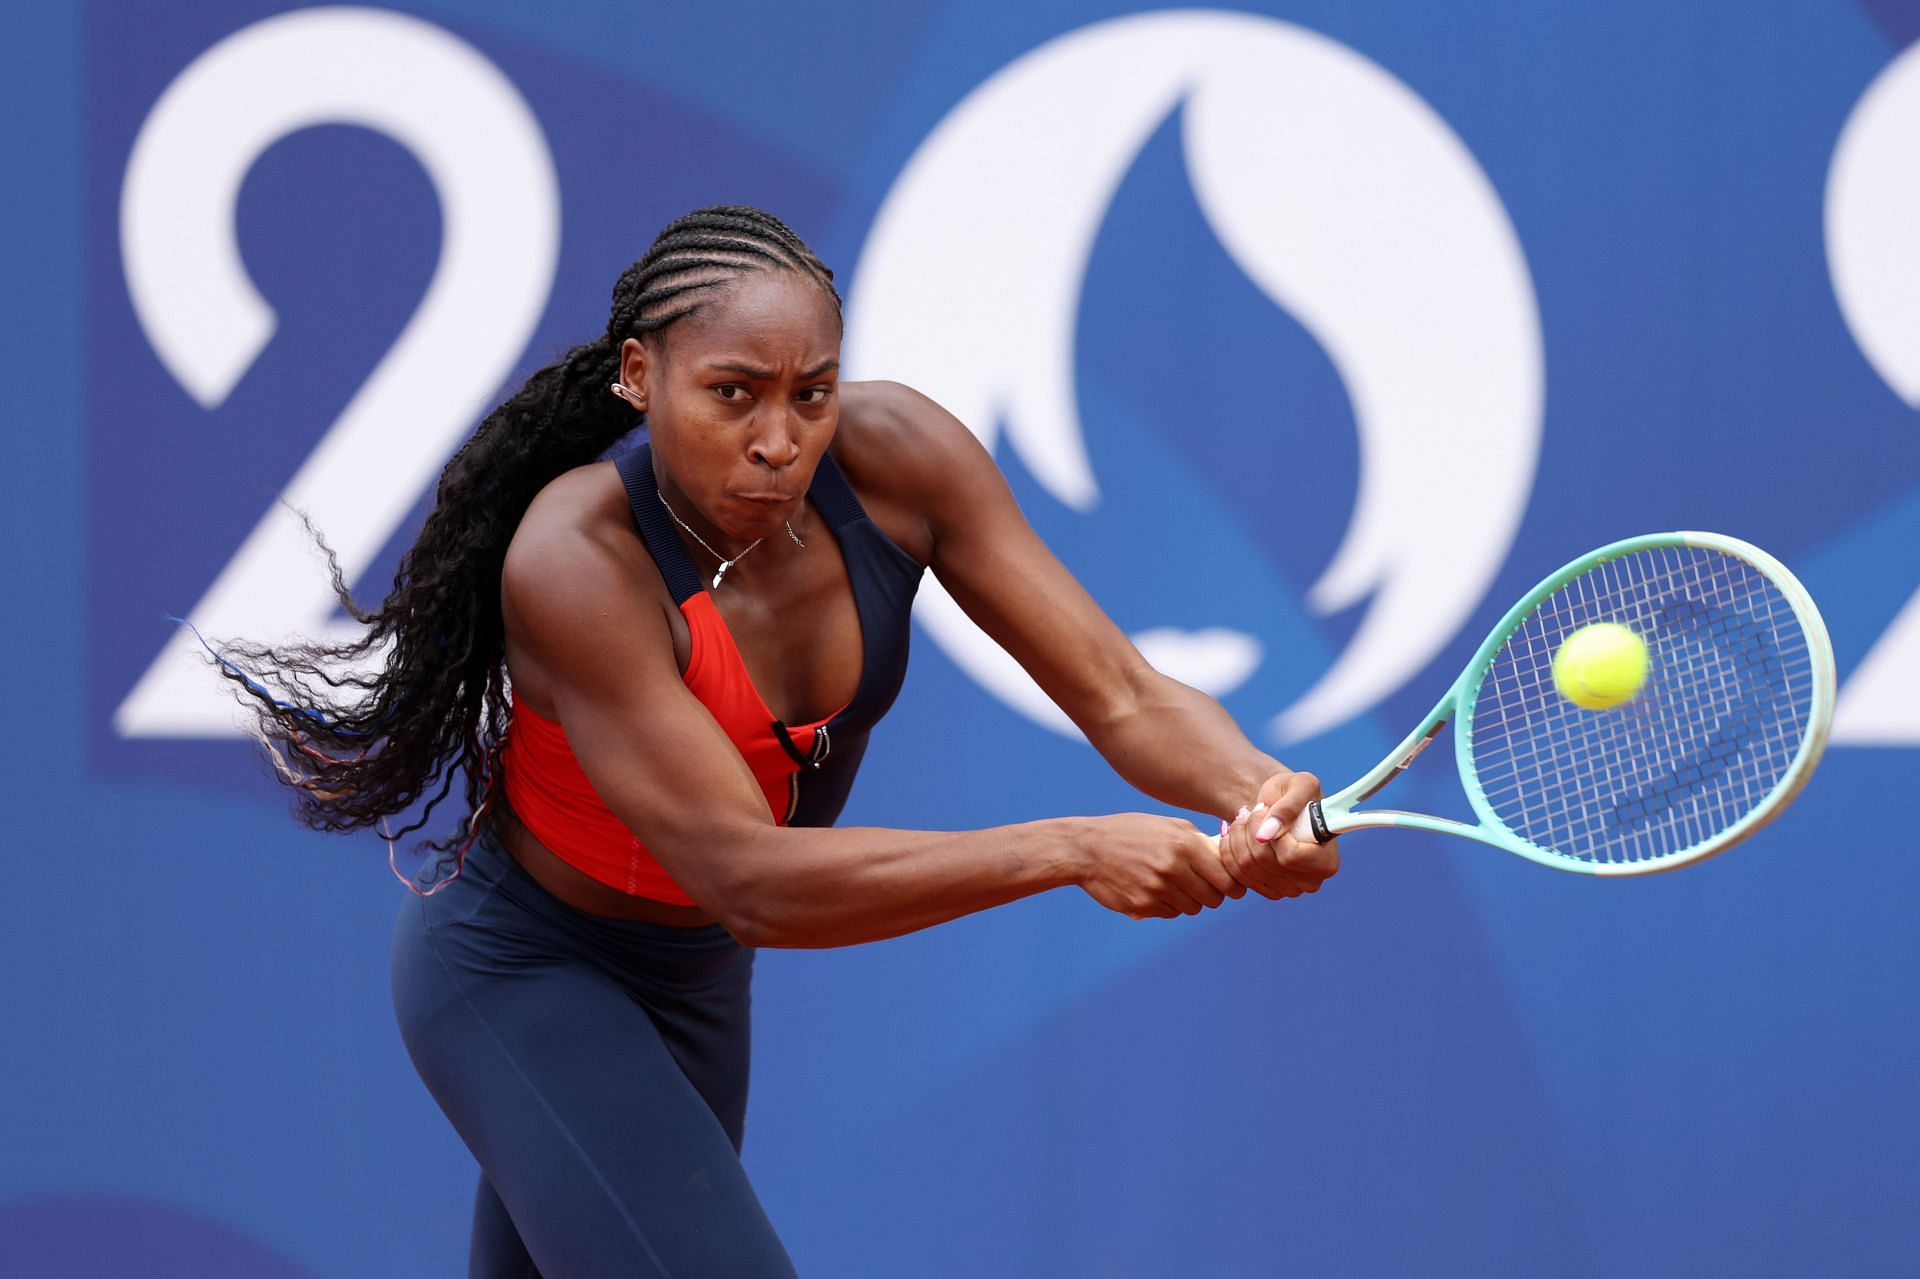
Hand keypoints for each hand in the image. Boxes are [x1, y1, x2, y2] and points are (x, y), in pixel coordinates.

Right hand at [1074, 814, 1244, 918]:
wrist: (1087, 848)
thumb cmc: (1131, 833)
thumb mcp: (1168, 825)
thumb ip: (1199, 841)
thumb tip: (1228, 858)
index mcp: (1185, 845)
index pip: (1227, 879)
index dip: (1233, 886)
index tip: (1233, 887)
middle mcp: (1173, 868)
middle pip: (1213, 898)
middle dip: (1212, 895)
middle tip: (1203, 887)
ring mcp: (1157, 890)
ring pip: (1192, 908)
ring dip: (1189, 900)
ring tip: (1173, 885)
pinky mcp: (1142, 906)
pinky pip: (1170, 913)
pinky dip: (1168, 905)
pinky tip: (1154, 890)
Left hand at [1217, 769, 1338, 899]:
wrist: (1280, 805)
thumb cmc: (1295, 793)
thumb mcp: (1300, 785)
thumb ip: (1288, 806)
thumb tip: (1265, 835)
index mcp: (1326, 861)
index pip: (1289, 857)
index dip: (1270, 832)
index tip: (1263, 809)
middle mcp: (1310, 882)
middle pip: (1263, 862)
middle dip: (1248, 830)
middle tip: (1249, 810)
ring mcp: (1288, 890)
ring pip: (1246, 868)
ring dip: (1236, 837)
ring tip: (1241, 818)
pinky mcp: (1266, 890)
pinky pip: (1235, 877)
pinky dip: (1228, 851)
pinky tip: (1232, 833)